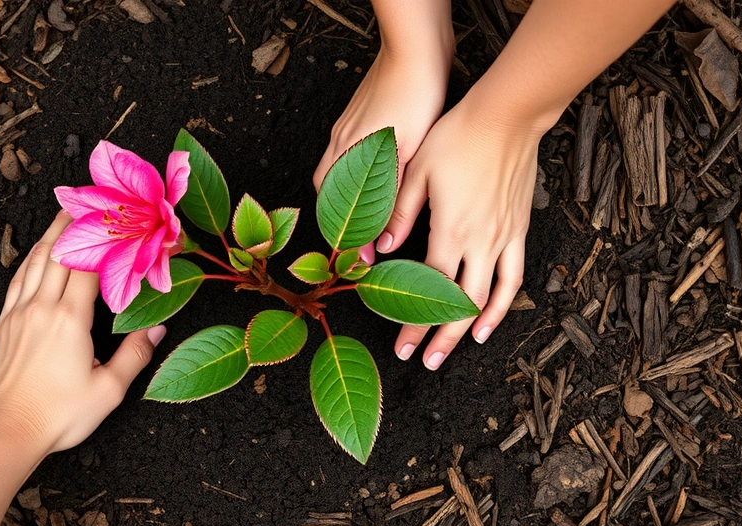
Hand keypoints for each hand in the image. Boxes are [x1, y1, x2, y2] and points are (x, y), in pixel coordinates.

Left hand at [0, 211, 164, 454]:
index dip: (105, 240)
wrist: (5, 431)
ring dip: (50, 234)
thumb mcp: (108, 391)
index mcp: (70, 319)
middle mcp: (42, 308)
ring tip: (63, 214)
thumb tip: (157, 329)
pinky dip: (31, 260)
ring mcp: (19, 314)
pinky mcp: (4, 326)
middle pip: (58, 252)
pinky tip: (36, 256)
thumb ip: (134, 355)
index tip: (119, 221)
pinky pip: (18, 281)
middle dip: (74, 223)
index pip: (89, 265)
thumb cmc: (58, 415)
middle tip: (88, 201)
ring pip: (35, 262)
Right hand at [313, 27, 452, 262]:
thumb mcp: (407, 154)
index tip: (362, 260)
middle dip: (339, 220)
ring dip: (345, 198)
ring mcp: (346, 127)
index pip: (335, 210)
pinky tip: (371, 174)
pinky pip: (344, 154)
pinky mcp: (357, 115)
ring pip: (334, 173)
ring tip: (364, 217)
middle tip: (359, 243)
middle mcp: (339, 143)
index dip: (348, 237)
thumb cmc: (414, 96)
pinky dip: (352, 174)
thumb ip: (391, 199)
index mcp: (347, 156)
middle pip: (327, 193)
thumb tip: (382, 241)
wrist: (413, 49)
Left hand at [378, 89, 543, 369]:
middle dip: (440, 338)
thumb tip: (380, 248)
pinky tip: (490, 320)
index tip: (401, 346)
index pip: (428, 291)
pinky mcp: (518, 230)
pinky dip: (502, 304)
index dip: (413, 323)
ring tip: (453, 350)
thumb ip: (398, 213)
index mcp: (449, 230)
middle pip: (459, 305)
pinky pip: (513, 276)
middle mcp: (479, 241)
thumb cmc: (457, 137)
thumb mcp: (416, 172)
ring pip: (488, 298)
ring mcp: (503, 238)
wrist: (506, 116)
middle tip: (423, 360)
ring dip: (470, 329)